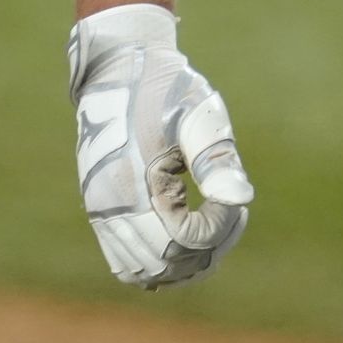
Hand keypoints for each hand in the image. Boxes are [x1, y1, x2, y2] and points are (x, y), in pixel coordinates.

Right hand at [67, 3, 253, 288]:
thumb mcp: (197, 113)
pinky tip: (185, 235)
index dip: (220, 229)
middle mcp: (111, 207)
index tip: (233, 199)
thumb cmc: (164, 88)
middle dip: (208, 249)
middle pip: (167, 265)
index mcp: (135, 183)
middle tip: (231, 212)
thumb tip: (242, 200)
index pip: (185, 241)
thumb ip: (216, 158)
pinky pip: (125, 262)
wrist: (119, 70)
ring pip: (144, 272)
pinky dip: (157, 263)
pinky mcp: (100, 212)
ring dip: (184, 263)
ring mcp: (102, 213)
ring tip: (211, 224)